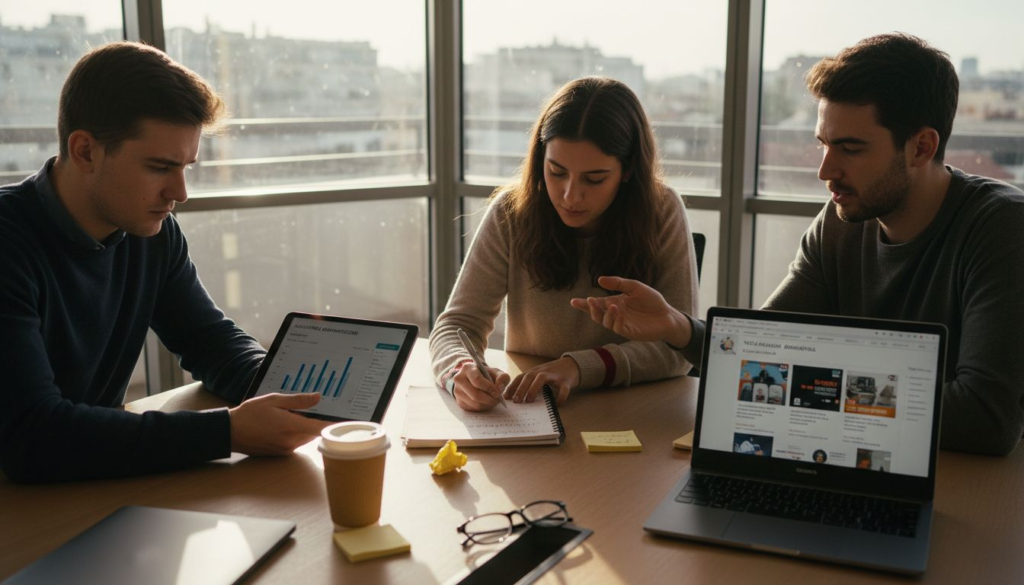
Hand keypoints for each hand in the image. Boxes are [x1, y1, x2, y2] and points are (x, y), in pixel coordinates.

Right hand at [229, 393, 330, 454]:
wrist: (230, 432)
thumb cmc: (250, 414)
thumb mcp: (274, 400)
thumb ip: (298, 400)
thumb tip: (318, 398)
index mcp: (291, 427)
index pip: (321, 427)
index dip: (336, 425)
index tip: (349, 421)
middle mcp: (291, 441)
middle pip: (315, 432)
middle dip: (318, 421)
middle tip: (320, 408)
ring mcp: (286, 449)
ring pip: (306, 437)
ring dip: (306, 427)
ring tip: (296, 414)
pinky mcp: (281, 453)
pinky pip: (296, 442)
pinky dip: (297, 433)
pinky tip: (285, 424)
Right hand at [453, 363, 510, 411]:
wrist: (475, 379)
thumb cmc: (487, 375)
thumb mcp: (496, 372)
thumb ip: (502, 377)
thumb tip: (499, 388)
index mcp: (467, 368)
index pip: (477, 380)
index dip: (489, 388)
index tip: (498, 392)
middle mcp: (459, 379)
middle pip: (475, 395)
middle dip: (489, 399)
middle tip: (497, 399)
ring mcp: (457, 391)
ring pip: (475, 404)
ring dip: (487, 404)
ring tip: (493, 400)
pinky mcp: (459, 402)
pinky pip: (473, 409)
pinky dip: (483, 407)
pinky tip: (486, 402)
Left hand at [505, 357, 578, 404]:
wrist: (572, 365)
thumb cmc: (553, 374)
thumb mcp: (539, 376)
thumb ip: (530, 384)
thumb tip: (516, 398)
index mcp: (534, 372)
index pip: (520, 377)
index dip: (511, 386)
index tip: (504, 397)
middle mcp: (542, 372)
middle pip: (528, 377)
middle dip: (520, 388)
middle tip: (515, 401)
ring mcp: (554, 375)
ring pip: (541, 379)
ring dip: (533, 389)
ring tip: (528, 401)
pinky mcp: (566, 381)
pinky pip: (563, 389)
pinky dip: (560, 397)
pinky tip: (557, 404)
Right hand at [570, 275, 691, 346]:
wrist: (668, 315)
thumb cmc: (652, 301)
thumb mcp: (635, 287)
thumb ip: (618, 283)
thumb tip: (599, 280)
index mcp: (614, 303)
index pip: (596, 304)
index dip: (584, 304)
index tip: (573, 301)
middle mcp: (615, 314)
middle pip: (596, 314)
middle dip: (591, 309)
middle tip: (590, 301)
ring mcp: (621, 324)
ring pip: (605, 322)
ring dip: (605, 314)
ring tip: (612, 304)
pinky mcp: (629, 332)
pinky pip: (617, 327)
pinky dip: (616, 319)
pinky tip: (619, 310)